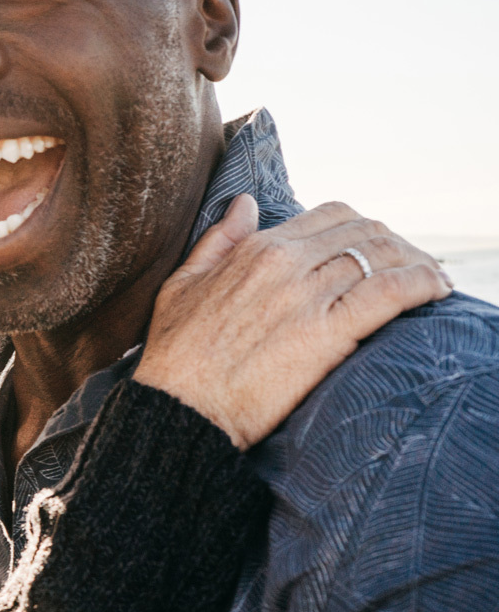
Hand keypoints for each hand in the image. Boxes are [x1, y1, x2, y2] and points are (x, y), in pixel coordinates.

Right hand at [135, 196, 451, 449]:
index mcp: (256, 250)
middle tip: (412, 264)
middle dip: (397, 243)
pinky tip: (438, 289)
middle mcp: (285, 264)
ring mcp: (308, 297)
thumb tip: (245, 203)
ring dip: (417, 262)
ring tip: (434, 278)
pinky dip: (422, 284)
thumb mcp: (182, 283)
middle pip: (364, 233)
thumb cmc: (174, 354)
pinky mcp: (328, 334)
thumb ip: (218, 240)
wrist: (179, 408)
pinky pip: (390, 293)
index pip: (330, 216)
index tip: (377, 246)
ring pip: (382, 257)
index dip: (363, 227)